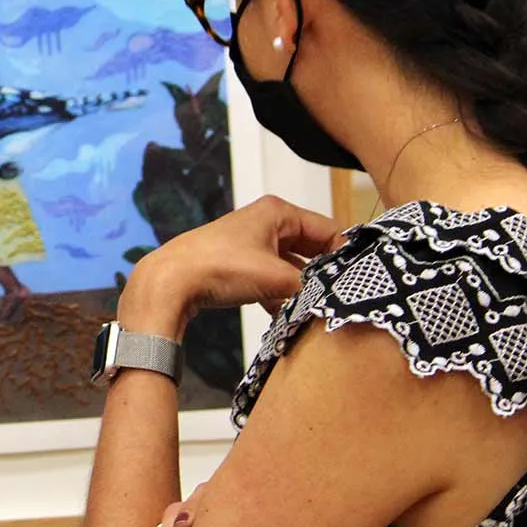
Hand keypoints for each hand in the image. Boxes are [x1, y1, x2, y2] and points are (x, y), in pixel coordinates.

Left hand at [118, 196, 340, 336]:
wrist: (170, 281)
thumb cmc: (221, 268)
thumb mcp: (276, 277)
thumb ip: (311, 286)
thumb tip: (335, 297)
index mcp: (278, 212)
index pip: (328, 230)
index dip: (343, 256)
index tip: (356, 282)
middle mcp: (266, 221)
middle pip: (310, 247)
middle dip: (321, 273)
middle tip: (338, 298)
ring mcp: (250, 242)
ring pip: (290, 265)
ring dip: (300, 287)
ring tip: (314, 309)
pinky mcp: (237, 263)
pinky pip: (270, 277)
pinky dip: (279, 294)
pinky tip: (284, 315)